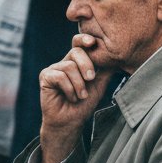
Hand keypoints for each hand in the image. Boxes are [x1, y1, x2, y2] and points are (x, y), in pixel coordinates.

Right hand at [38, 33, 112, 162]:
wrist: (71, 122)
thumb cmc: (84, 104)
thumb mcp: (99, 85)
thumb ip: (106, 70)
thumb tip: (116, 56)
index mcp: (77, 62)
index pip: (80, 44)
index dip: (85, 39)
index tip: (92, 42)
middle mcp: (64, 62)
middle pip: (76, 52)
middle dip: (87, 65)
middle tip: (91, 79)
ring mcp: (53, 69)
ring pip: (69, 66)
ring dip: (79, 85)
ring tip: (80, 96)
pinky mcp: (45, 77)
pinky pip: (60, 77)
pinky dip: (69, 90)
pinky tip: (71, 98)